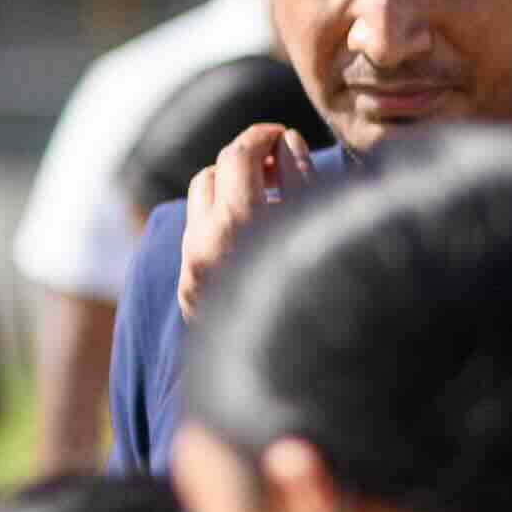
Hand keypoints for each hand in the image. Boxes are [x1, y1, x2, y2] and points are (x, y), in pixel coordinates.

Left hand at [176, 123, 316, 312]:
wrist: (291, 376)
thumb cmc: (324, 295)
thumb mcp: (318, 228)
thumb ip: (301, 179)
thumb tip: (284, 143)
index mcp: (240, 224)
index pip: (240, 153)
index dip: (262, 135)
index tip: (283, 135)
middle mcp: (206, 243)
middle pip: (217, 169)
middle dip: (247, 156)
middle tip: (279, 162)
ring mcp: (192, 267)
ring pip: (200, 197)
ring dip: (229, 185)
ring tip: (265, 195)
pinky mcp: (187, 287)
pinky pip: (196, 231)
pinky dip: (221, 218)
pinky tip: (251, 231)